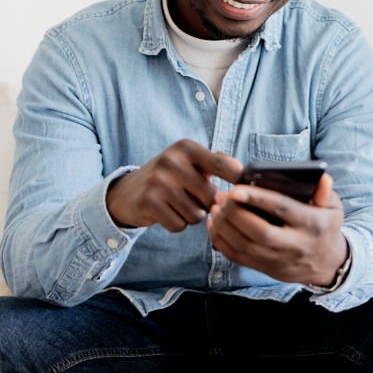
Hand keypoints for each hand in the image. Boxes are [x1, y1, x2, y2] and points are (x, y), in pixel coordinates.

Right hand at [106, 139, 243, 231]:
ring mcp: (159, 181)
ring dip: (191, 216)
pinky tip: (166, 213)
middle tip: (193, 199)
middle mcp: (172, 161)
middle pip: (211, 198)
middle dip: (206, 205)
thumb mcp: (190, 162)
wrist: (127, 191)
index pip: (224, 165)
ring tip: (178, 205)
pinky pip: (179, 225)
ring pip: (196, 215)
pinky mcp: (148, 202)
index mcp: (187, 148)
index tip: (243, 191)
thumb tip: (245, 172)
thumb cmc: (170, 177)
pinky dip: (176, 224)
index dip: (238, 181)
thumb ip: (218, 163)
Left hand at [206, 173, 347, 285]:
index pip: (283, 210)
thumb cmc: (324, 226)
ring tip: (215, 207)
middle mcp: (296, 245)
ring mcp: (279, 260)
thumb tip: (322, 178)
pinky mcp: (266, 268)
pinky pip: (238, 257)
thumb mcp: (333, 207)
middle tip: (221, 196)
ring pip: (245, 246)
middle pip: (260, 232)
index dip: (258, 199)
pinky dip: (222, 241)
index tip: (236, 189)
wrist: (326, 263)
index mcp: (312, 225)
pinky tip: (215, 224)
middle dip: (236, 213)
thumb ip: (324, 192)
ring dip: (225, 226)